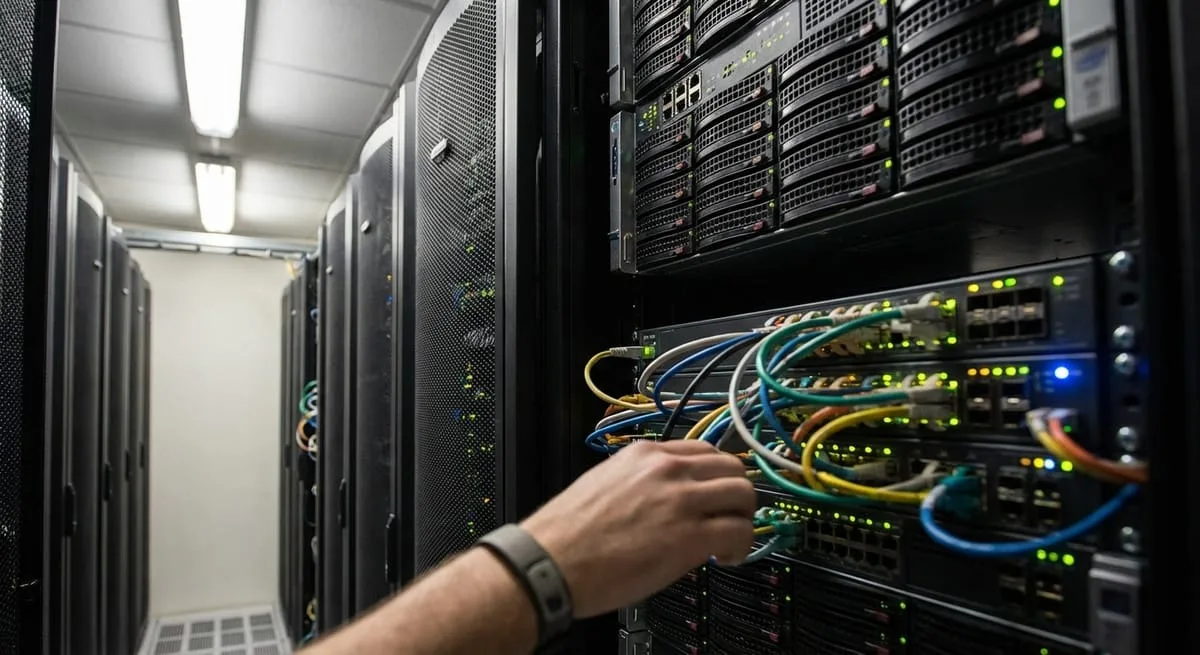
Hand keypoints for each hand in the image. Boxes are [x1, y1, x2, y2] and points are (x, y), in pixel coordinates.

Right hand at [521, 439, 755, 617]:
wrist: (550, 561)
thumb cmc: (567, 533)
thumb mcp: (604, 484)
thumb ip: (642, 482)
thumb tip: (667, 499)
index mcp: (644, 455)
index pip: (703, 450)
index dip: (715, 475)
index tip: (715, 493)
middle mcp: (667, 469)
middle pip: (731, 467)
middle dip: (736, 494)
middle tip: (729, 516)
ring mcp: (681, 500)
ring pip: (743, 494)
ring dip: (743, 518)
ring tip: (730, 539)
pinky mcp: (690, 535)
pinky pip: (740, 532)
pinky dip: (741, 546)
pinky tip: (725, 557)